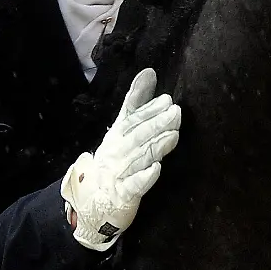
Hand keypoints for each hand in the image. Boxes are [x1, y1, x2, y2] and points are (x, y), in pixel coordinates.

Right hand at [60, 68, 179, 250]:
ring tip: (173, 135)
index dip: (149, 109)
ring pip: (139, 158)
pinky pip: (134, 185)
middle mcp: (117, 152)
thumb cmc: (116, 158)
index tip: (166, 100)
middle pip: (137, 136)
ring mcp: (119, 173)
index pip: (132, 120)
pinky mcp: (123, 194)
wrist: (94, 198)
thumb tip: (149, 71)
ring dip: (155, 146)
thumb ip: (136, 102)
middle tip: (176, 112)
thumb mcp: (123, 128)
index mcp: (117, 135)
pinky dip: (144, 177)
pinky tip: (156, 168)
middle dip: (156, 124)